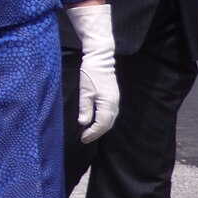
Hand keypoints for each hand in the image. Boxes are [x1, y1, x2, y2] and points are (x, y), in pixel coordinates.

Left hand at [65, 4, 118, 142]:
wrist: (100, 58)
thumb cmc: (90, 73)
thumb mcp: (85, 91)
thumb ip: (85, 108)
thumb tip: (83, 123)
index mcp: (108, 104)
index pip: (102, 125)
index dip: (93, 133)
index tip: (83, 138)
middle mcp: (114, 104)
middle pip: (107, 124)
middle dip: (97, 133)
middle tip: (85, 138)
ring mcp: (115, 100)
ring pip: (110, 119)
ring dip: (101, 128)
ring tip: (90, 132)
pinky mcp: (113, 96)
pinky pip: (110, 113)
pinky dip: (104, 120)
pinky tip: (96, 121)